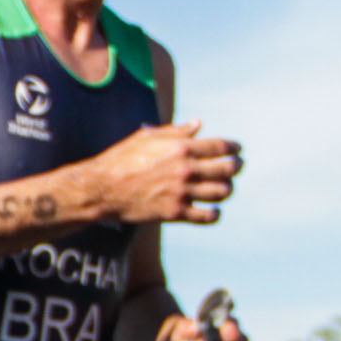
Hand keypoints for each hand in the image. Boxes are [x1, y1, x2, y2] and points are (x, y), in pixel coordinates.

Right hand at [90, 122, 241, 225]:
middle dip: (236, 167)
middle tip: (235, 167)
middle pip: (228, 170)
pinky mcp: (175, 213)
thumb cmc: (122, 159)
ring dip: (226, 189)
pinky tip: (211, 209)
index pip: (221, 147)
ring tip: (222, 188)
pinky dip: (215, 213)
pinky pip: (208, 216)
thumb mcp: (148, 137)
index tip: (238, 150)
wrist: (102, 189)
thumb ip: (177, 131)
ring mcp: (181, 192)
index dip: (235, 148)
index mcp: (181, 147)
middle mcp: (185, 169)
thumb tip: (199, 124)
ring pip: (222, 192)